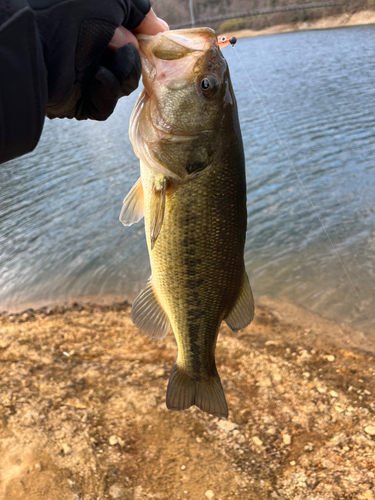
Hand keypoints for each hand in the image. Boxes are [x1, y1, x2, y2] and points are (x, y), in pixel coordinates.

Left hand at [29, 0, 167, 120]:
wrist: (39, 39)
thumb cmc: (71, 11)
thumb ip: (140, 10)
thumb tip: (160, 29)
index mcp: (95, 27)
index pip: (130, 39)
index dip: (144, 40)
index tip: (157, 39)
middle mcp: (89, 52)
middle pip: (131, 63)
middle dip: (133, 53)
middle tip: (122, 42)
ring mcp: (84, 79)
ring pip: (123, 85)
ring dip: (124, 68)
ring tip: (110, 52)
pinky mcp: (79, 103)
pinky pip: (106, 105)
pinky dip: (109, 90)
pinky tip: (98, 75)